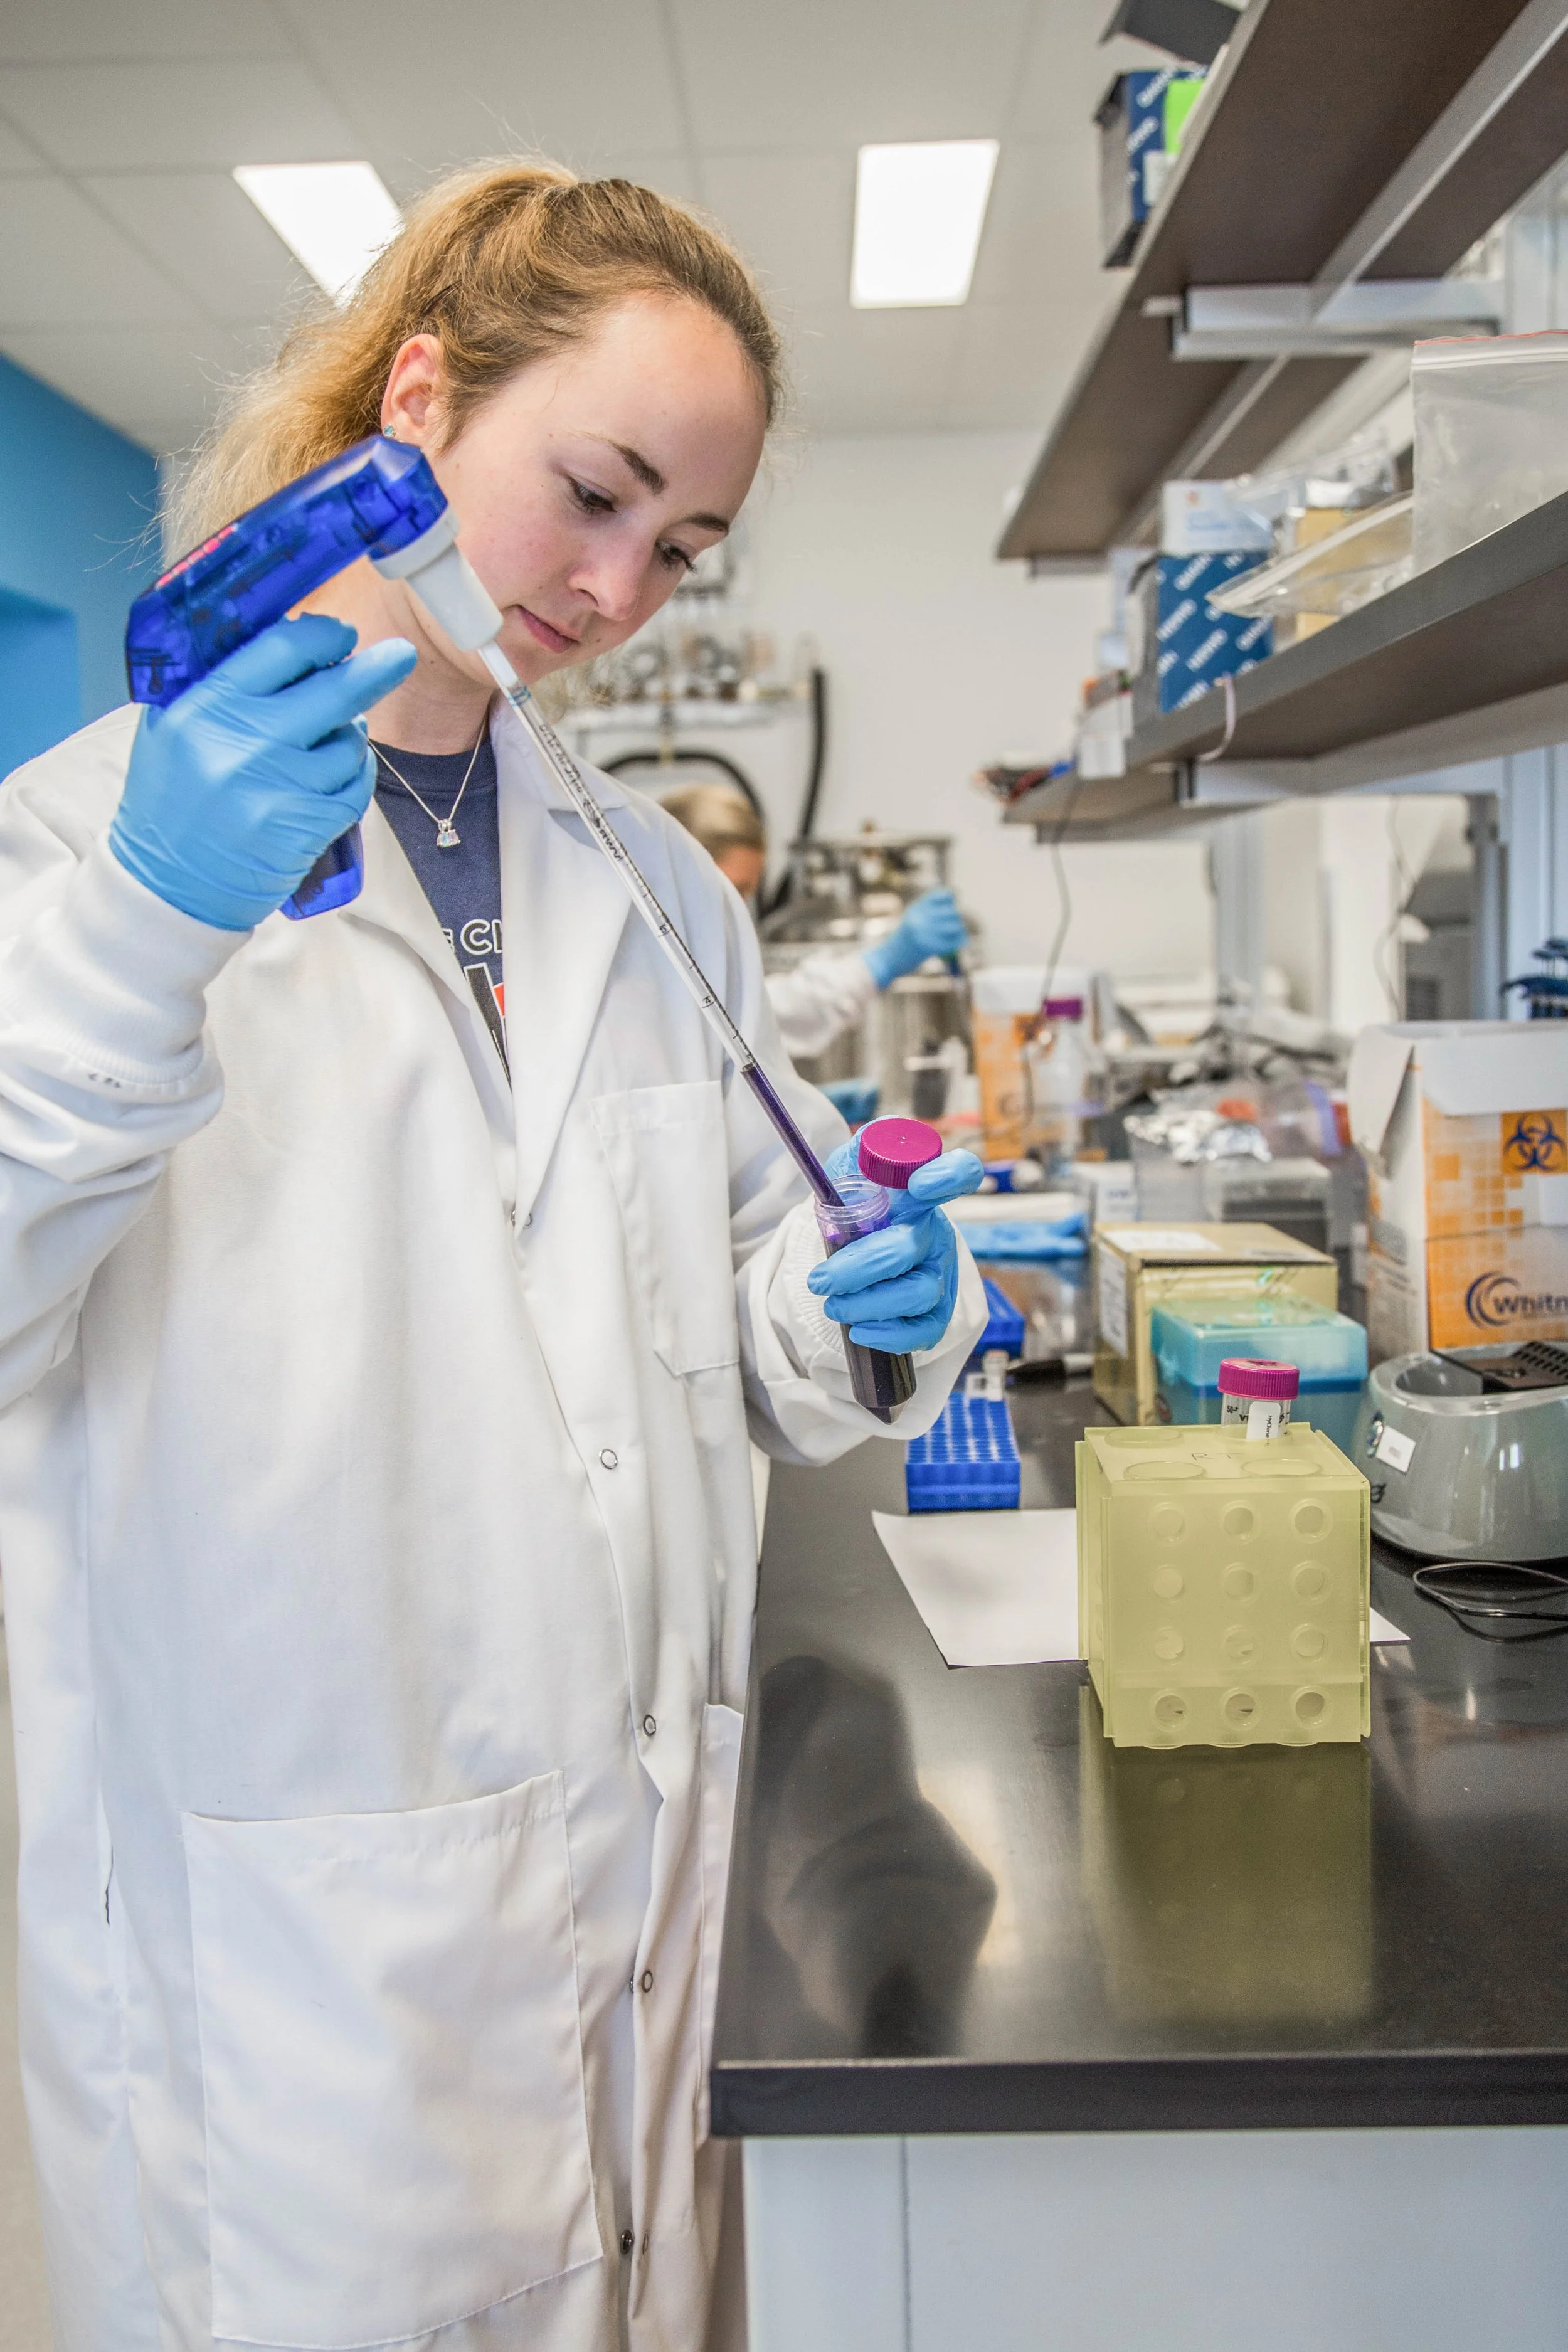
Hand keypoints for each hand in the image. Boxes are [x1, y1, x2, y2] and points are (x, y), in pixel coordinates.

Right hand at [111, 617, 417, 930]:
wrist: (170, 883)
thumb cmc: (173, 799)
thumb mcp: (171, 726)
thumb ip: (216, 680)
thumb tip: (283, 636)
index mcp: (206, 707)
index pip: (281, 650)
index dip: (322, 635)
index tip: (341, 634)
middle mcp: (245, 744)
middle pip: (334, 691)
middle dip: (376, 669)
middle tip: (399, 656)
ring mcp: (280, 788)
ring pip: (350, 743)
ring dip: (351, 736)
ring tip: (329, 741)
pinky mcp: (307, 826)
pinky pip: (355, 787)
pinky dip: (355, 775)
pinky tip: (339, 773)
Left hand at [807, 1135, 983, 1353]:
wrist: (855, 1246)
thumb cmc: (857, 1204)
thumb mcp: (851, 1169)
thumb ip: (859, 1151)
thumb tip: (879, 1131)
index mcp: (921, 1192)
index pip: (958, 1173)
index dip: (950, 1176)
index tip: (919, 1185)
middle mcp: (936, 1232)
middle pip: (909, 1247)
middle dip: (860, 1267)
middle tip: (820, 1280)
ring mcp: (940, 1273)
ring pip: (918, 1293)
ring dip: (867, 1304)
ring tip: (833, 1304)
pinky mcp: (936, 1312)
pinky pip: (923, 1331)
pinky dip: (888, 1335)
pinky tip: (859, 1330)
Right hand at [862, 889, 968, 989]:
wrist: (887, 959)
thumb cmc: (902, 940)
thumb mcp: (912, 918)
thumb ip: (929, 911)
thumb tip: (954, 907)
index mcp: (917, 907)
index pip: (945, 895)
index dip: (951, 900)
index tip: (950, 906)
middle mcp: (920, 917)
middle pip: (952, 912)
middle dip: (956, 919)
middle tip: (955, 927)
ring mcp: (924, 932)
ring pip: (956, 926)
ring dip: (959, 931)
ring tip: (957, 935)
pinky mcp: (928, 947)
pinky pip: (953, 942)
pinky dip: (958, 943)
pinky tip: (958, 944)